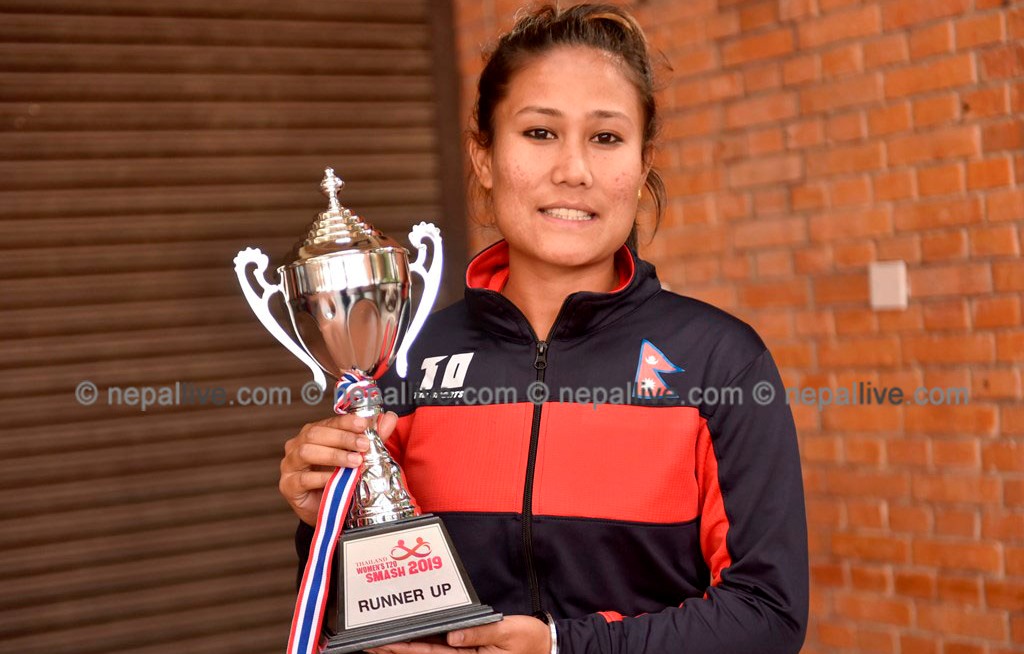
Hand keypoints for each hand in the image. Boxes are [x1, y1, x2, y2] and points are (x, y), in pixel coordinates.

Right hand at [279, 411, 397, 524]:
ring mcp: (290, 465)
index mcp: (313, 434)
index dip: (346, 422)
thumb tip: (390, 418)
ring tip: (355, 461)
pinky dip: (322, 477)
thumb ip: (372, 437)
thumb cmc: (339, 479)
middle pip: (315, 434)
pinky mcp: (288, 485)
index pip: (328, 422)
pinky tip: (337, 479)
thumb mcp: (358, 456)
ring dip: (334, 455)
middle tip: (364, 445)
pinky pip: (303, 478)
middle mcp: (297, 445)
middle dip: (342, 438)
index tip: (364, 424)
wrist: (327, 510)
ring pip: (307, 452)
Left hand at [367, 615, 550, 653]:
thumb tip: (454, 635)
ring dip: (403, 649)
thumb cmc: (529, 641)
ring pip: (427, 653)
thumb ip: (480, 634)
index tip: (382, 644)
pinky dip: (422, 645)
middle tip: (368, 645)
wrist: (545, 646)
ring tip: (379, 644)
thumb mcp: (508, 634)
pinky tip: (409, 639)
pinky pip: (440, 649)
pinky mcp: (468, 651)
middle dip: (394, 651)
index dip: (403, 649)